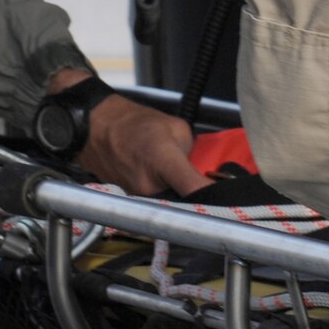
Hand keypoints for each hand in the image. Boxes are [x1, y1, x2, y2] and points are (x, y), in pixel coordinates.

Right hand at [51, 69, 208, 196]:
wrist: (96, 126)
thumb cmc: (132, 123)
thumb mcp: (176, 127)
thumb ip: (194, 152)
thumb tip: (204, 171)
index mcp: (163, 161)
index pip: (196, 190)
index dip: (217, 200)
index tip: (232, 205)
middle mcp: (148, 186)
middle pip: (185, 203)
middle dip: (196, 196)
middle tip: (203, 184)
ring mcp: (136, 198)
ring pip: (168, 205)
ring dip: (176, 196)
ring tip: (167, 174)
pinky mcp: (128, 203)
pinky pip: (153, 204)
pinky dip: (159, 195)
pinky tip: (153, 177)